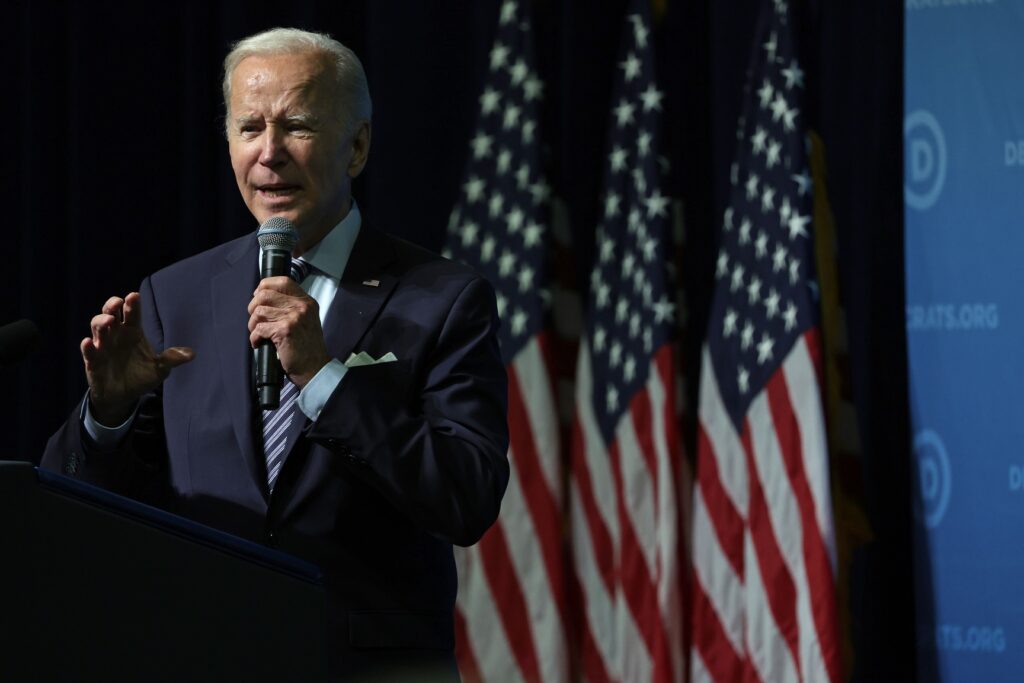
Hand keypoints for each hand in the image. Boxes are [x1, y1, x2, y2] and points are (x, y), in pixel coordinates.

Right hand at [82, 292, 193, 425]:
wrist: (124, 396)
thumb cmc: (141, 376)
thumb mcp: (160, 368)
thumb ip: (172, 359)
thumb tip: (192, 354)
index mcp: (133, 332)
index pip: (132, 314)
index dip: (132, 305)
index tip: (134, 296)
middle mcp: (116, 335)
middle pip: (110, 314)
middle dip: (111, 306)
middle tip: (117, 303)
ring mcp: (103, 347)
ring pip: (97, 328)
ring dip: (100, 322)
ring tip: (108, 321)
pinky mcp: (93, 361)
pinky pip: (88, 352)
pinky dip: (87, 346)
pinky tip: (88, 342)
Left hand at [247, 277, 329, 387]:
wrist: (314, 367)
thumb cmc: (307, 347)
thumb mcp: (306, 320)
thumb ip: (290, 306)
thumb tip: (262, 296)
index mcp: (306, 302)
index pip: (283, 281)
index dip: (265, 285)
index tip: (258, 295)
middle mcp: (301, 307)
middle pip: (265, 295)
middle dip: (253, 307)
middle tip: (256, 320)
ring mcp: (294, 318)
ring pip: (259, 312)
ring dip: (253, 325)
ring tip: (258, 334)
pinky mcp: (284, 331)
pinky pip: (259, 329)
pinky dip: (254, 338)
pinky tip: (259, 343)